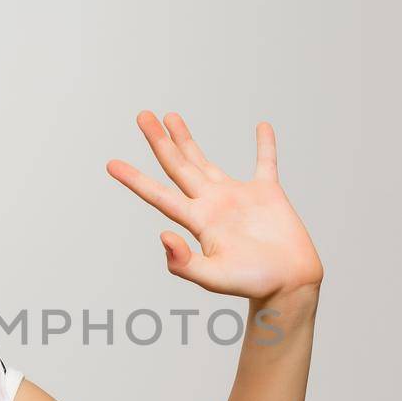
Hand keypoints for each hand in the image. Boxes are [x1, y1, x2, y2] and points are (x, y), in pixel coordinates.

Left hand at [107, 112, 322, 299]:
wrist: (290, 284)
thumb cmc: (253, 284)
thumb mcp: (214, 278)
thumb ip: (185, 264)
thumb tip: (163, 237)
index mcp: (198, 221)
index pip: (159, 195)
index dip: (135, 180)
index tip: (111, 164)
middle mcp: (212, 204)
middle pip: (178, 166)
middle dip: (159, 142)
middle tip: (143, 116)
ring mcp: (237, 197)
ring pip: (205, 160)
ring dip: (187, 138)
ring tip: (171, 117)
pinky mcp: (267, 194)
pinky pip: (265, 163)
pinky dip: (264, 145)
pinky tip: (261, 126)